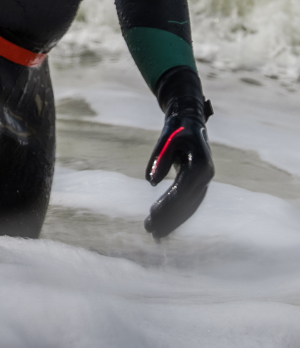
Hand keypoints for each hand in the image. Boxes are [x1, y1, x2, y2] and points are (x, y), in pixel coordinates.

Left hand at [144, 70, 213, 238]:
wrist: (190, 121)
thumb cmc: (177, 129)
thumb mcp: (167, 140)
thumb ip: (160, 159)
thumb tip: (151, 182)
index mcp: (201, 166)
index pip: (182, 190)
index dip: (168, 204)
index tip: (152, 215)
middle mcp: (205, 177)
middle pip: (186, 203)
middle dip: (168, 218)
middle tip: (150, 231)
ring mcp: (203, 182)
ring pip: (188, 207)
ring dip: (172, 221)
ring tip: (155, 234)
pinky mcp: (197, 184)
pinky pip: (188, 203)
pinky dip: (176, 215)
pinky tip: (164, 225)